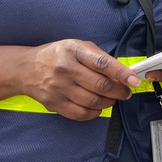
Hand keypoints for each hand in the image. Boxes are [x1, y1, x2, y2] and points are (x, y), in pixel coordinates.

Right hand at [22, 39, 140, 120]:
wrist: (26, 68)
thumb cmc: (58, 56)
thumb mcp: (78, 47)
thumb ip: (99, 57)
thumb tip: (122, 73)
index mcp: (74, 51)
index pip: (102, 63)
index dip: (121, 73)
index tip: (134, 80)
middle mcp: (65, 69)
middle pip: (100, 85)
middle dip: (119, 91)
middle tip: (126, 92)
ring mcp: (58, 88)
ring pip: (93, 101)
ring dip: (109, 102)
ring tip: (113, 98)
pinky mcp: (53, 103)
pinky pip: (80, 114)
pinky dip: (94, 113)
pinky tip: (98, 107)